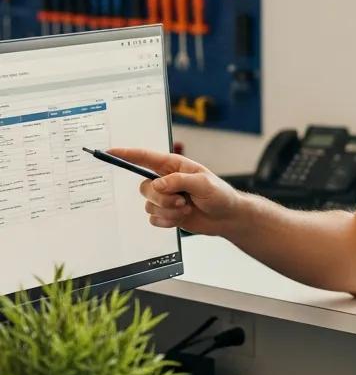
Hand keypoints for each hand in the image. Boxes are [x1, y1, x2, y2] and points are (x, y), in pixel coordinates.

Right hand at [108, 147, 243, 237]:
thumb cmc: (220, 195)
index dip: (126, 154)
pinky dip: (168, 221)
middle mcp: (166, 180)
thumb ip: (178, 181)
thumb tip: (157, 185)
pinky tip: (182, 218)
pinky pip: (153, 219)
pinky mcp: (166, 213)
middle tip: (183, 201)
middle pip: (145, 187)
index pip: (145, 158)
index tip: (110, 153)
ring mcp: (165, 198)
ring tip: (187, 209)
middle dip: (162, 198)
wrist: (226, 217)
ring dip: (168, 211)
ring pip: (148, 205)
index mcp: (174, 166)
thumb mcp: (203, 183)